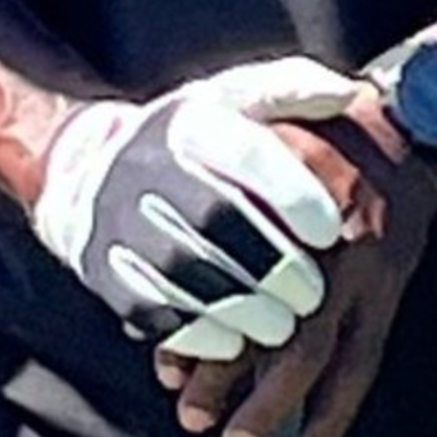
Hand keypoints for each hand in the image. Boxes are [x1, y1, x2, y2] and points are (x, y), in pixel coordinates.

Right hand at [34, 58, 366, 354]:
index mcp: (187, 120)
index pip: (245, 152)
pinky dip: (195, 334)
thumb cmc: (190, 140)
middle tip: (313, 297)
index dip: (293, 193)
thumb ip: (291, 91)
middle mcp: (142, 165)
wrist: (87, 168)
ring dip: (239, 308)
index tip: (332, 232)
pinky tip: (234, 344)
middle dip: (272, 264)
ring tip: (282, 328)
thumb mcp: (233, 99)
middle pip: (214, 219)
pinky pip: (148, 308)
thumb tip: (348, 95)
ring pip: (180, 271)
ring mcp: (114, 219)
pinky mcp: (99, 267)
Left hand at [163, 103, 436, 436]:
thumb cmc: (307, 132)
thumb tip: (155, 283)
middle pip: (258, 318)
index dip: (189, 329)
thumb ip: (206, 195)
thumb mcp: (246, 134)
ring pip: (311, 349)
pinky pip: (363, 359)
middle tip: (193, 417)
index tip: (165, 367)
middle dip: (223, 375)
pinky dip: (337, 409)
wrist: (404, 123)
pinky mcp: (388, 286)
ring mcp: (356, 263)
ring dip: (274, 405)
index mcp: (267, 194)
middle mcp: (311, 232)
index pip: (216, 274)